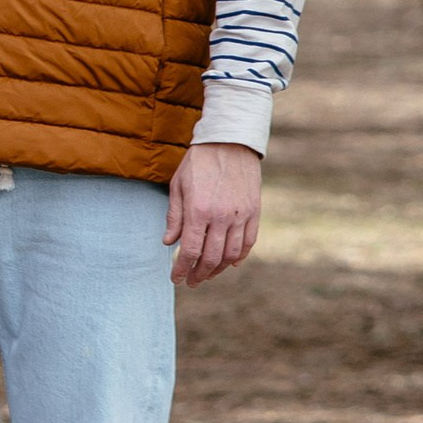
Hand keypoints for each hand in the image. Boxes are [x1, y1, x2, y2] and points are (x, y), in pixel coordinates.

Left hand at [164, 144, 261, 287]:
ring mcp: (241, 216)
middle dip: (199, 274)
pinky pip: (248, 243)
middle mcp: (221, 217)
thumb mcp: (178, 186)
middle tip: (191, 281)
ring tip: (207, 273)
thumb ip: (174, 216)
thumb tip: (168, 242)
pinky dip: (239, 257)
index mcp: (198, 210)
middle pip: (211, 258)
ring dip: (218, 269)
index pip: (189, 251)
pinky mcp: (254, 212)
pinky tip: (229, 262)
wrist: (229, 142)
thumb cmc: (199, 162)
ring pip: (231, 255)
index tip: (176, 279)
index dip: (181, 269)